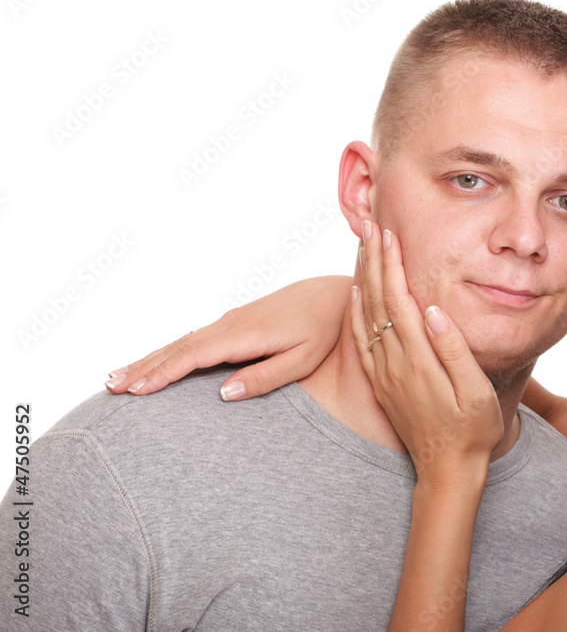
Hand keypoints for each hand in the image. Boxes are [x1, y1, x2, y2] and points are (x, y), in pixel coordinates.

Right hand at [105, 276, 351, 400]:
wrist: (333, 294)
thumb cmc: (323, 330)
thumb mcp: (303, 358)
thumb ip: (265, 377)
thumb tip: (223, 395)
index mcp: (246, 335)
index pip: (194, 356)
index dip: (163, 374)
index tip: (137, 391)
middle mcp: (231, 325)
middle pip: (178, 348)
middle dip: (143, 367)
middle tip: (110, 388)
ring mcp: (230, 322)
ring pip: (181, 342)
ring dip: (149, 359)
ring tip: (117, 378)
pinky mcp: (234, 323)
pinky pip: (193, 340)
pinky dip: (168, 352)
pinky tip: (155, 362)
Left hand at [350, 220, 502, 480]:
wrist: (446, 471)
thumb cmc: (472, 431)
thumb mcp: (475, 393)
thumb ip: (453, 351)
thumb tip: (433, 309)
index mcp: (418, 360)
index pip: (399, 301)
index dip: (392, 265)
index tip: (389, 234)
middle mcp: (394, 363)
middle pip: (376, 301)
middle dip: (372, 260)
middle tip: (369, 226)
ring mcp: (384, 374)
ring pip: (365, 315)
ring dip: (362, 277)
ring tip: (362, 248)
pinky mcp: (381, 383)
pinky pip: (361, 339)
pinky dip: (355, 311)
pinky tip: (355, 294)